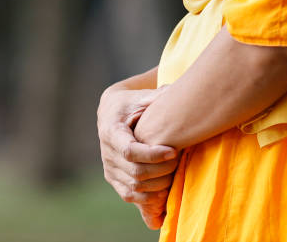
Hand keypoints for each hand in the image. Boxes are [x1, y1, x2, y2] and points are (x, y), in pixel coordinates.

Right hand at [97, 86, 177, 228]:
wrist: (112, 112)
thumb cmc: (131, 102)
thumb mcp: (141, 96)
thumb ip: (157, 96)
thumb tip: (174, 90)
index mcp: (111, 131)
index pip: (130, 151)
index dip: (153, 155)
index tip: (173, 151)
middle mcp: (107, 153)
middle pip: (136, 172)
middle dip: (162, 170)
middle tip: (180, 160)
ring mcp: (109, 169)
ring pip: (135, 186)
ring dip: (159, 183)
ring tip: (176, 172)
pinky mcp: (114, 179)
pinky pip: (131, 195)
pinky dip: (150, 197)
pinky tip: (166, 188)